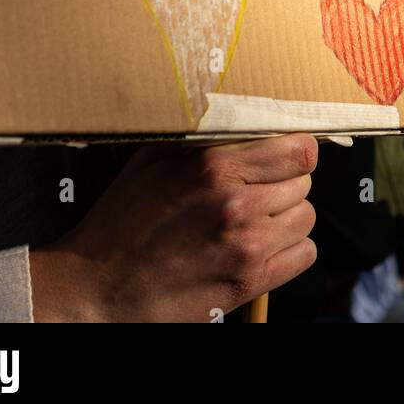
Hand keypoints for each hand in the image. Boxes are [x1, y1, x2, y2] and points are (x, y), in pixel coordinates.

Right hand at [29, 133, 318, 321]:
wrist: (98, 290)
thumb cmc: (122, 223)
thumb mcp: (154, 160)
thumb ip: (202, 135)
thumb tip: (240, 113)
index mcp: (216, 166)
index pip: (299, 150)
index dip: (296, 151)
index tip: (285, 157)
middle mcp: (237, 204)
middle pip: (303, 183)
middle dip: (285, 184)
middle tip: (257, 191)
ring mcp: (247, 246)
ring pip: (306, 218)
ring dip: (287, 218)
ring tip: (256, 220)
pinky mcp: (249, 282)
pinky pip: (304, 256)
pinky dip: (290, 251)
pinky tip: (263, 248)